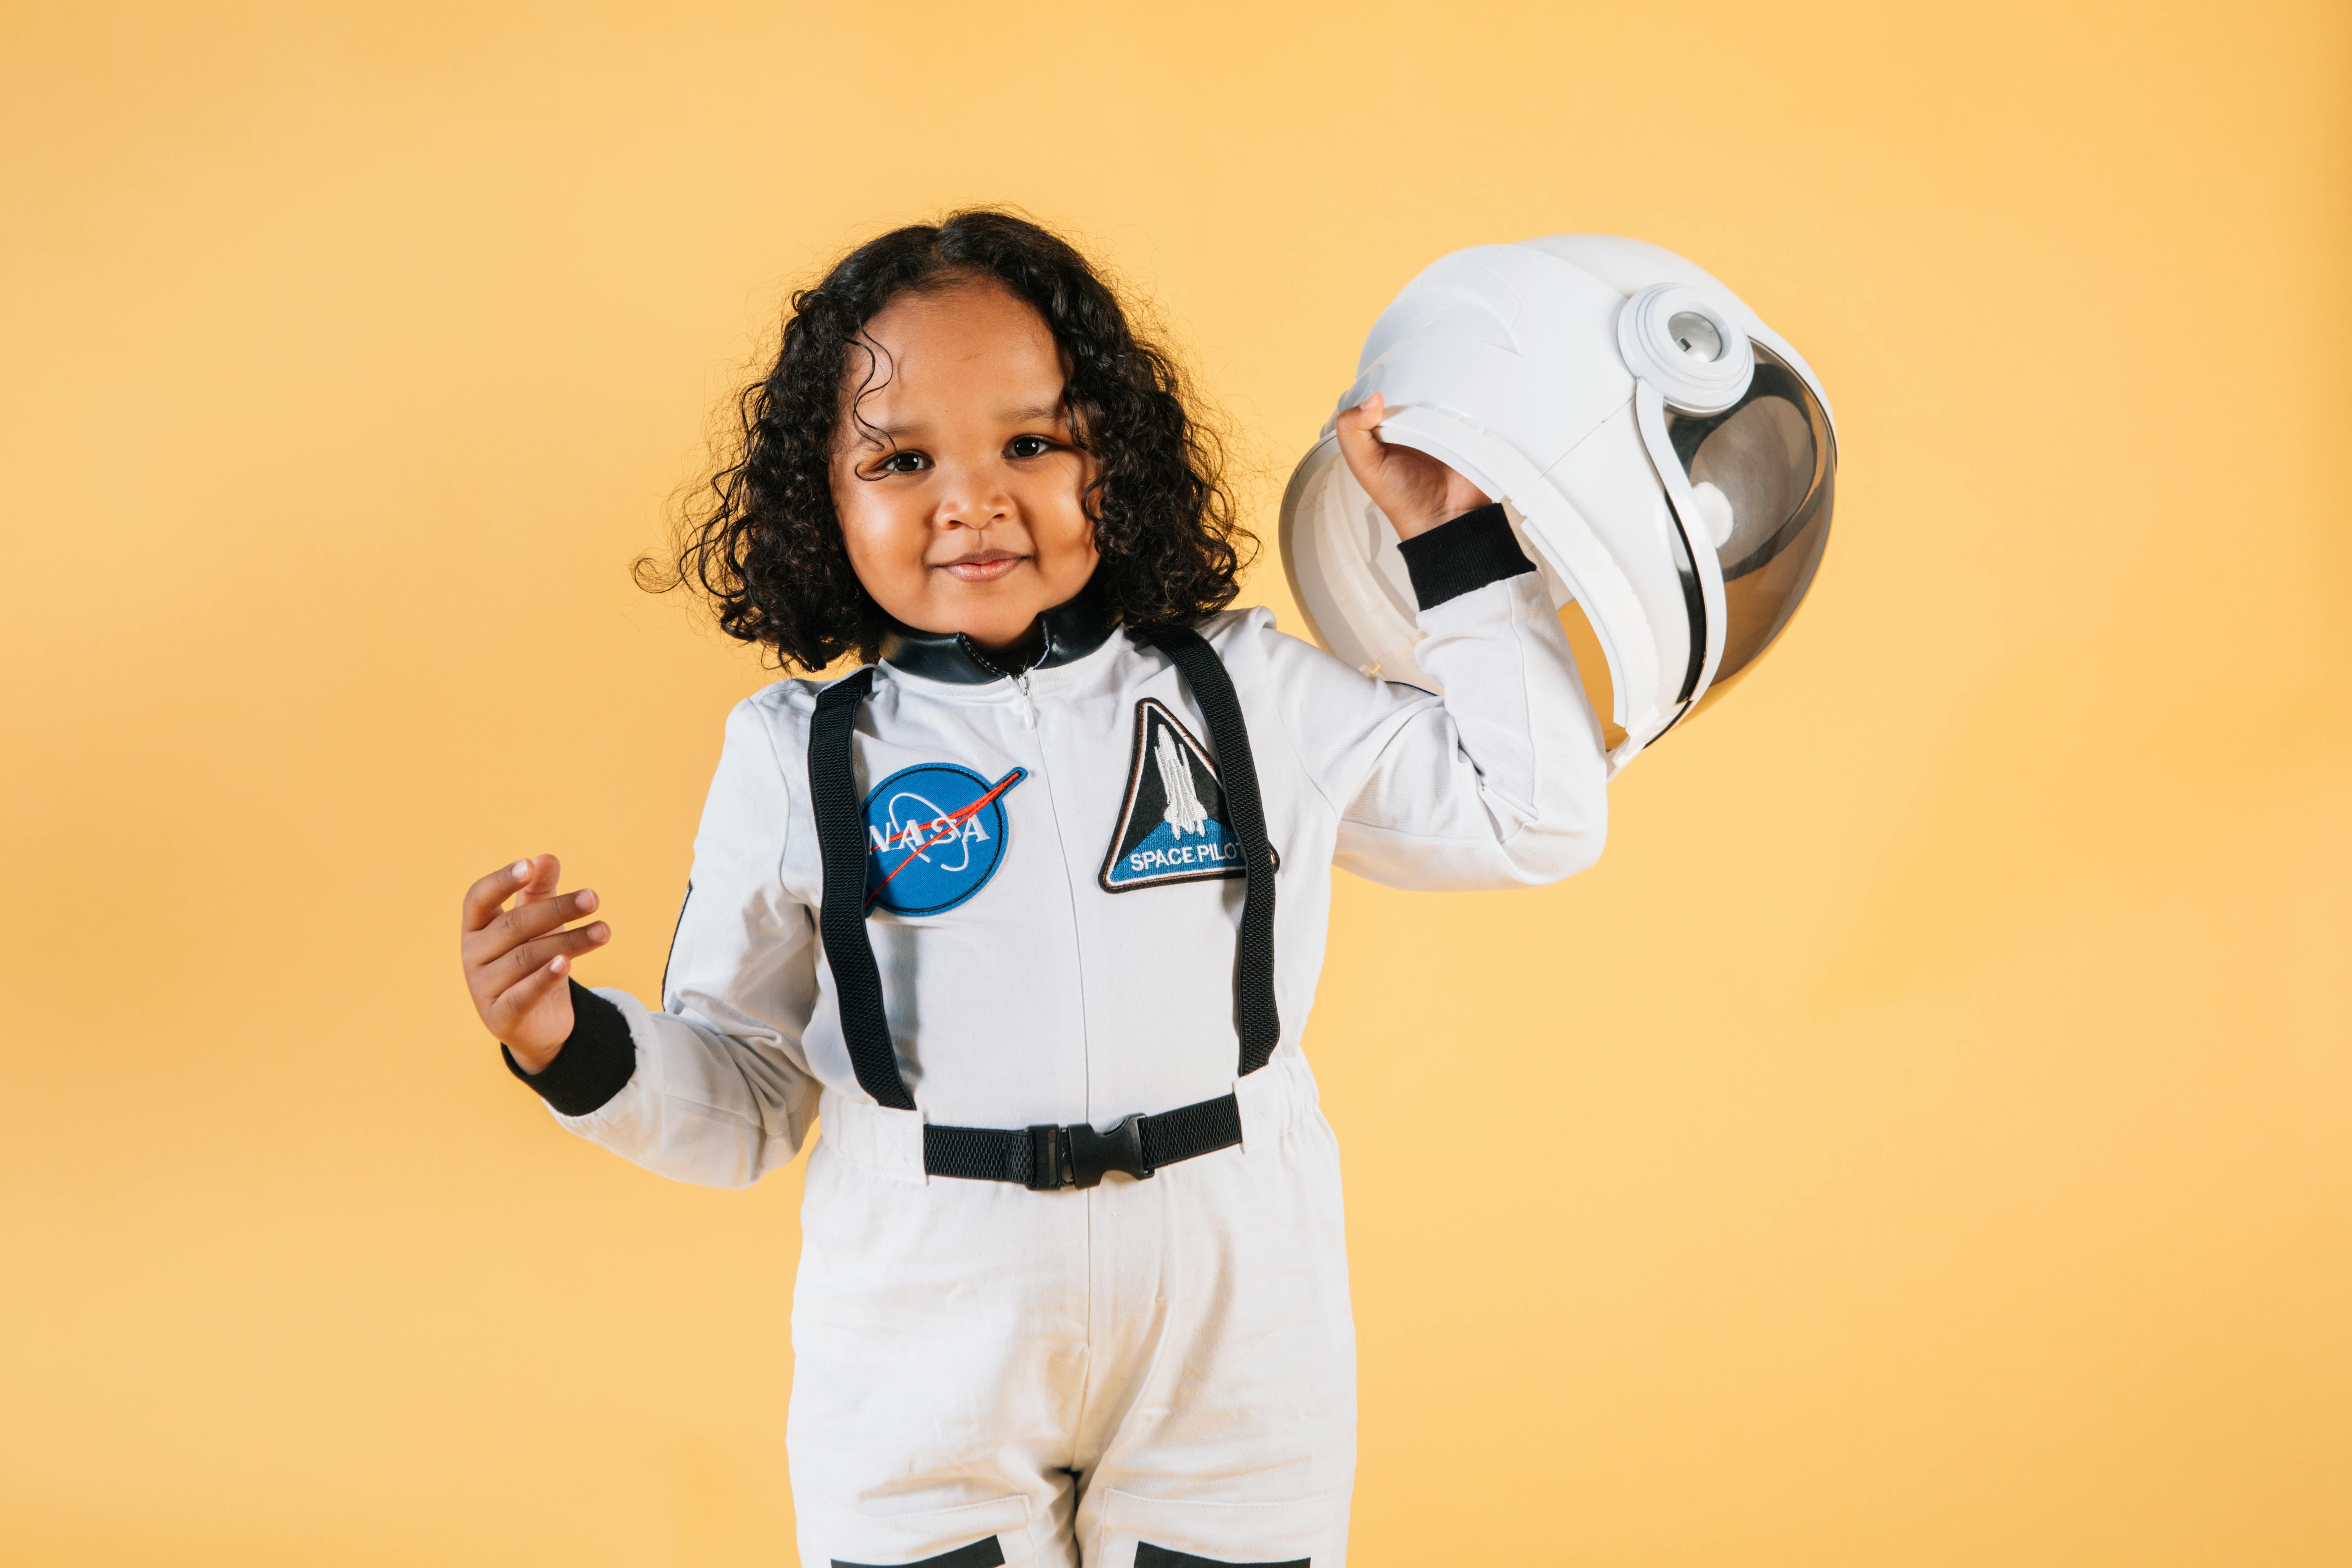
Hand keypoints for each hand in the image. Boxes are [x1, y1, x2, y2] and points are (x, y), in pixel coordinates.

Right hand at [460, 854, 611, 1071]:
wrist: (540, 1020)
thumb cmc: (535, 960)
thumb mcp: (540, 925)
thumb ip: (540, 892)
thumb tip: (546, 858)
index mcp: (475, 927)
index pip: (479, 898)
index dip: (502, 881)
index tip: (528, 865)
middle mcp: (472, 956)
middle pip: (513, 926)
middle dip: (556, 910)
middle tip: (593, 898)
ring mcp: (482, 988)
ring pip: (526, 958)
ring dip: (569, 942)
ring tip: (604, 931)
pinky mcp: (501, 1016)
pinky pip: (523, 995)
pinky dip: (544, 978)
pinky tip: (565, 964)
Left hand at [1334, 392, 1490, 540]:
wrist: (1443, 517)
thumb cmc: (1403, 499)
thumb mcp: (1364, 466)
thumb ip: (1352, 433)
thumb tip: (1371, 400)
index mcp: (1383, 429)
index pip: (1378, 395)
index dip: (1380, 387)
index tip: (1384, 388)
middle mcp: (1410, 424)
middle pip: (1410, 387)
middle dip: (1412, 383)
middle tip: (1413, 400)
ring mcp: (1438, 424)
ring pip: (1438, 392)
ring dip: (1440, 390)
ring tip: (1436, 407)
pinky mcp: (1462, 427)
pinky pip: (1464, 405)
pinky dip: (1462, 403)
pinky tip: (1455, 409)